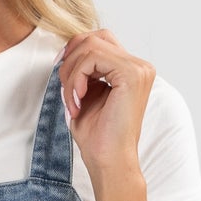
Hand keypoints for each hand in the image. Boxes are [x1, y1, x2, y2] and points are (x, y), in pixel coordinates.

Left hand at [56, 28, 155, 187]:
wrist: (109, 162)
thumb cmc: (98, 137)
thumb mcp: (86, 94)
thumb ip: (82, 71)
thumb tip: (67, 50)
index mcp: (131, 70)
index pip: (100, 41)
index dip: (75, 51)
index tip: (60, 74)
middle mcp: (140, 66)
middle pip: (95, 37)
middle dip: (71, 59)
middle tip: (64, 90)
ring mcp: (138, 68)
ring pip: (91, 46)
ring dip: (71, 73)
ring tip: (71, 100)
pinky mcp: (132, 74)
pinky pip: (92, 58)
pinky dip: (77, 78)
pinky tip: (77, 100)